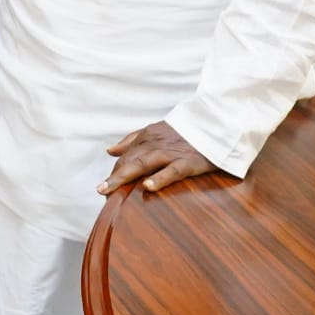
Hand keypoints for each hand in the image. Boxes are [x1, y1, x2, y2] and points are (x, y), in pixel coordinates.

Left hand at [97, 120, 215, 195]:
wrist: (214, 124)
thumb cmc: (183, 132)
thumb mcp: (155, 131)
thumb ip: (131, 141)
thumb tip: (109, 151)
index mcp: (147, 137)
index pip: (126, 156)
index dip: (115, 171)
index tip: (106, 187)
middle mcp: (155, 144)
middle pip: (130, 160)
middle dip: (114, 176)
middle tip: (100, 190)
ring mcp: (170, 153)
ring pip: (143, 164)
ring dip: (125, 176)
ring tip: (111, 190)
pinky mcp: (188, 162)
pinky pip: (172, 171)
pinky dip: (159, 178)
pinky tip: (147, 186)